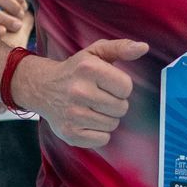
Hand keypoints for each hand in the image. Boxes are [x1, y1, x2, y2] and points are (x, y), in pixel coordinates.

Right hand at [14, 38, 147, 148]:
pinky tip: (87, 121)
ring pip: (112, 125)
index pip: (126, 87)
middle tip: (100, 97)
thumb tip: (143, 47)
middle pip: (121, 108)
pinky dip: (99, 133)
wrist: (42, 88)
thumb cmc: (76, 70)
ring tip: (92, 108)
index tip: (108, 84)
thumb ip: (121, 47)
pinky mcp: (70, 133)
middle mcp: (79, 91)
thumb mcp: (95, 52)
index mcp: (88, 68)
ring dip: (107, 118)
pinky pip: (102, 139)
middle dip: (115, 103)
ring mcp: (73, 114)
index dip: (121, 86)